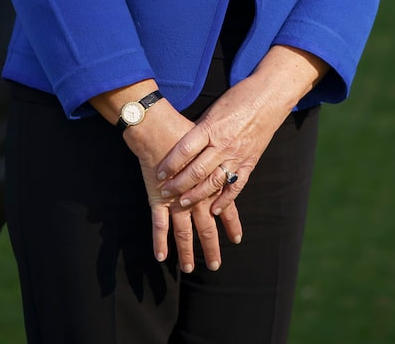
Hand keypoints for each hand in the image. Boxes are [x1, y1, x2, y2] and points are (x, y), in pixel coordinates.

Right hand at [124, 102, 242, 271]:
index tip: (237, 239)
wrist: (158, 126)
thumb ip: (216, 154)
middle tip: (215, 265)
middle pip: (206, 226)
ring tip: (188, 268)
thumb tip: (226, 154)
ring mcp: (176, 200)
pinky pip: (159, 225)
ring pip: (184, 232)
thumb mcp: (208, 143)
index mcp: (211, 182)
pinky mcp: (158, 198)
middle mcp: (197, 196)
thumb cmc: (182, 129)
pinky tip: (161, 257)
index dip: (232, 223)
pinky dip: (160, 241)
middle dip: (211, 246)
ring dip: (187, 251)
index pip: (226, 207)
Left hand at [156, 47, 326, 211]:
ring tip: (183, 203)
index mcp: (212, 128)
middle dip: (179, 184)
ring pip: (214, 182)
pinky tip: (214, 209)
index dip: (171, 164)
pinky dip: (225, 200)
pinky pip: (236, 186)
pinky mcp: (250, 163)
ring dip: (197, 195)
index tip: (159, 174)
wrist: (269, 97)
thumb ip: (200, 129)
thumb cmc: (238, 98)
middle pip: (197, 170)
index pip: (185, 150)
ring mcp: (238, 156)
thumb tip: (183, 144)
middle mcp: (224, 144)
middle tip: (165, 192)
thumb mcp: (214, 109)